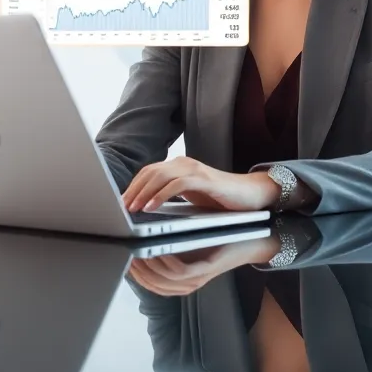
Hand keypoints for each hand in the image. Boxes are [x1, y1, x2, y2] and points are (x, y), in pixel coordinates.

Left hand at [123, 156, 278, 211]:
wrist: (251, 195)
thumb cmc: (220, 199)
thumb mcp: (190, 198)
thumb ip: (170, 197)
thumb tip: (145, 209)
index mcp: (178, 166)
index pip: (148, 172)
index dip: (132, 186)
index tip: (120, 203)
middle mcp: (184, 163)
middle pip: (150, 172)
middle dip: (133, 190)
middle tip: (121, 208)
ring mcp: (194, 169)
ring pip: (160, 176)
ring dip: (143, 193)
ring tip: (133, 208)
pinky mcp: (204, 178)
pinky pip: (176, 184)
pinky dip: (161, 195)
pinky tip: (152, 207)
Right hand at [128, 236, 280, 295]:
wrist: (251, 236)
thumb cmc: (217, 235)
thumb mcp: (189, 240)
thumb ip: (168, 242)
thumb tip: (141, 233)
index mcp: (181, 280)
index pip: (150, 284)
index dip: (134, 273)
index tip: (121, 257)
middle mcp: (187, 285)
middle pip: (153, 285)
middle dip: (136, 270)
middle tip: (124, 252)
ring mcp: (197, 280)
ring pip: (163, 281)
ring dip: (148, 266)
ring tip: (137, 250)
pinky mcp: (207, 270)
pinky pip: (180, 273)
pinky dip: (165, 262)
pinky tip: (157, 250)